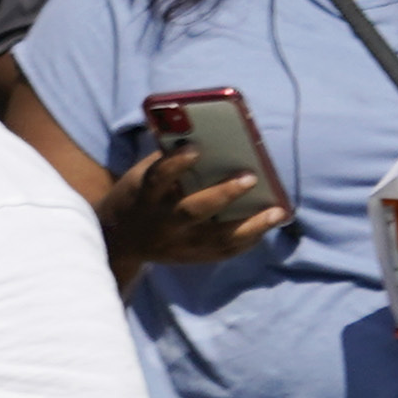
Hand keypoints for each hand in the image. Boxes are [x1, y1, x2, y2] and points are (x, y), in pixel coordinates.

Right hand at [98, 140, 283, 279]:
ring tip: (277, 212)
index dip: (176, 163)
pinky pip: (224, 252)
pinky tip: (267, 226)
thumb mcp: (142, 175)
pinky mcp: (192, 257)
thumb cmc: (139, 194)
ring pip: (216, 238)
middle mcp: (162, 222)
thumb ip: (168, 160)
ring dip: (250, 225)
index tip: (196, 148)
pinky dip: (248, 239)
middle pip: (193, 210)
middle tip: (251, 177)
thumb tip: (207, 140)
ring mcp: (179, 244)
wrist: (120, 239)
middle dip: (223, 194)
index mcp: (145, 195)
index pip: (158, 178)